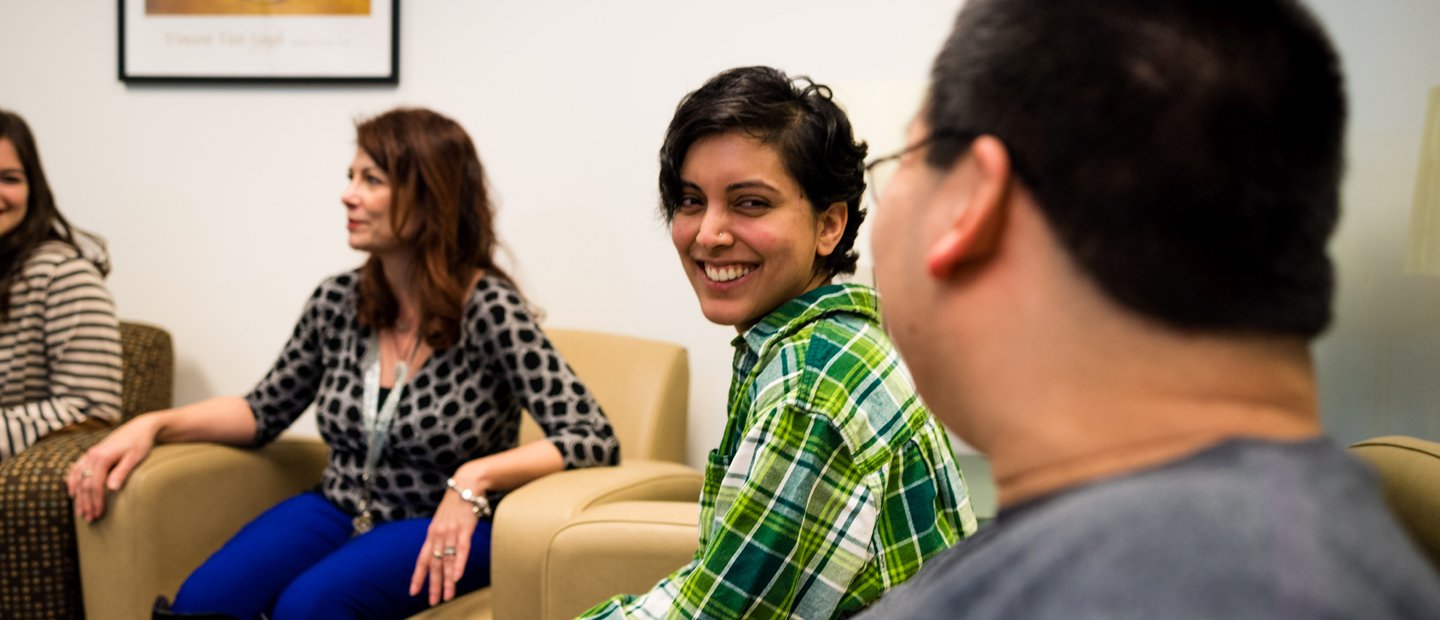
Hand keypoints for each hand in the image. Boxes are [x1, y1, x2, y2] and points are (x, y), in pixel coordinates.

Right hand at [66, 415, 159, 521]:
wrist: (140, 427)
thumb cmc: (140, 442)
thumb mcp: (134, 457)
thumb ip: (122, 472)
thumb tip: (111, 489)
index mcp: (102, 457)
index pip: (94, 485)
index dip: (95, 501)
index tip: (98, 515)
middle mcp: (92, 455)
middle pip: (85, 484)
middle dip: (86, 503)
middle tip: (89, 519)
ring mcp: (90, 454)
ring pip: (79, 478)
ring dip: (79, 497)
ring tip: (81, 512)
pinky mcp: (91, 453)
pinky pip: (76, 469)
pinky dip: (73, 481)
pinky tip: (72, 493)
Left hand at [409, 483, 483, 604]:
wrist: (467, 484)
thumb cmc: (457, 502)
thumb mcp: (444, 519)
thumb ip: (441, 535)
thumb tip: (441, 550)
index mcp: (432, 533)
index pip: (422, 559)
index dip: (418, 576)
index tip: (413, 592)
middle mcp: (438, 535)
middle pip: (434, 564)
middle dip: (433, 585)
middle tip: (433, 601)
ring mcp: (451, 532)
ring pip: (447, 561)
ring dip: (447, 580)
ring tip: (447, 596)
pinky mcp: (464, 528)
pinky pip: (461, 550)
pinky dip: (459, 564)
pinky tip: (457, 577)